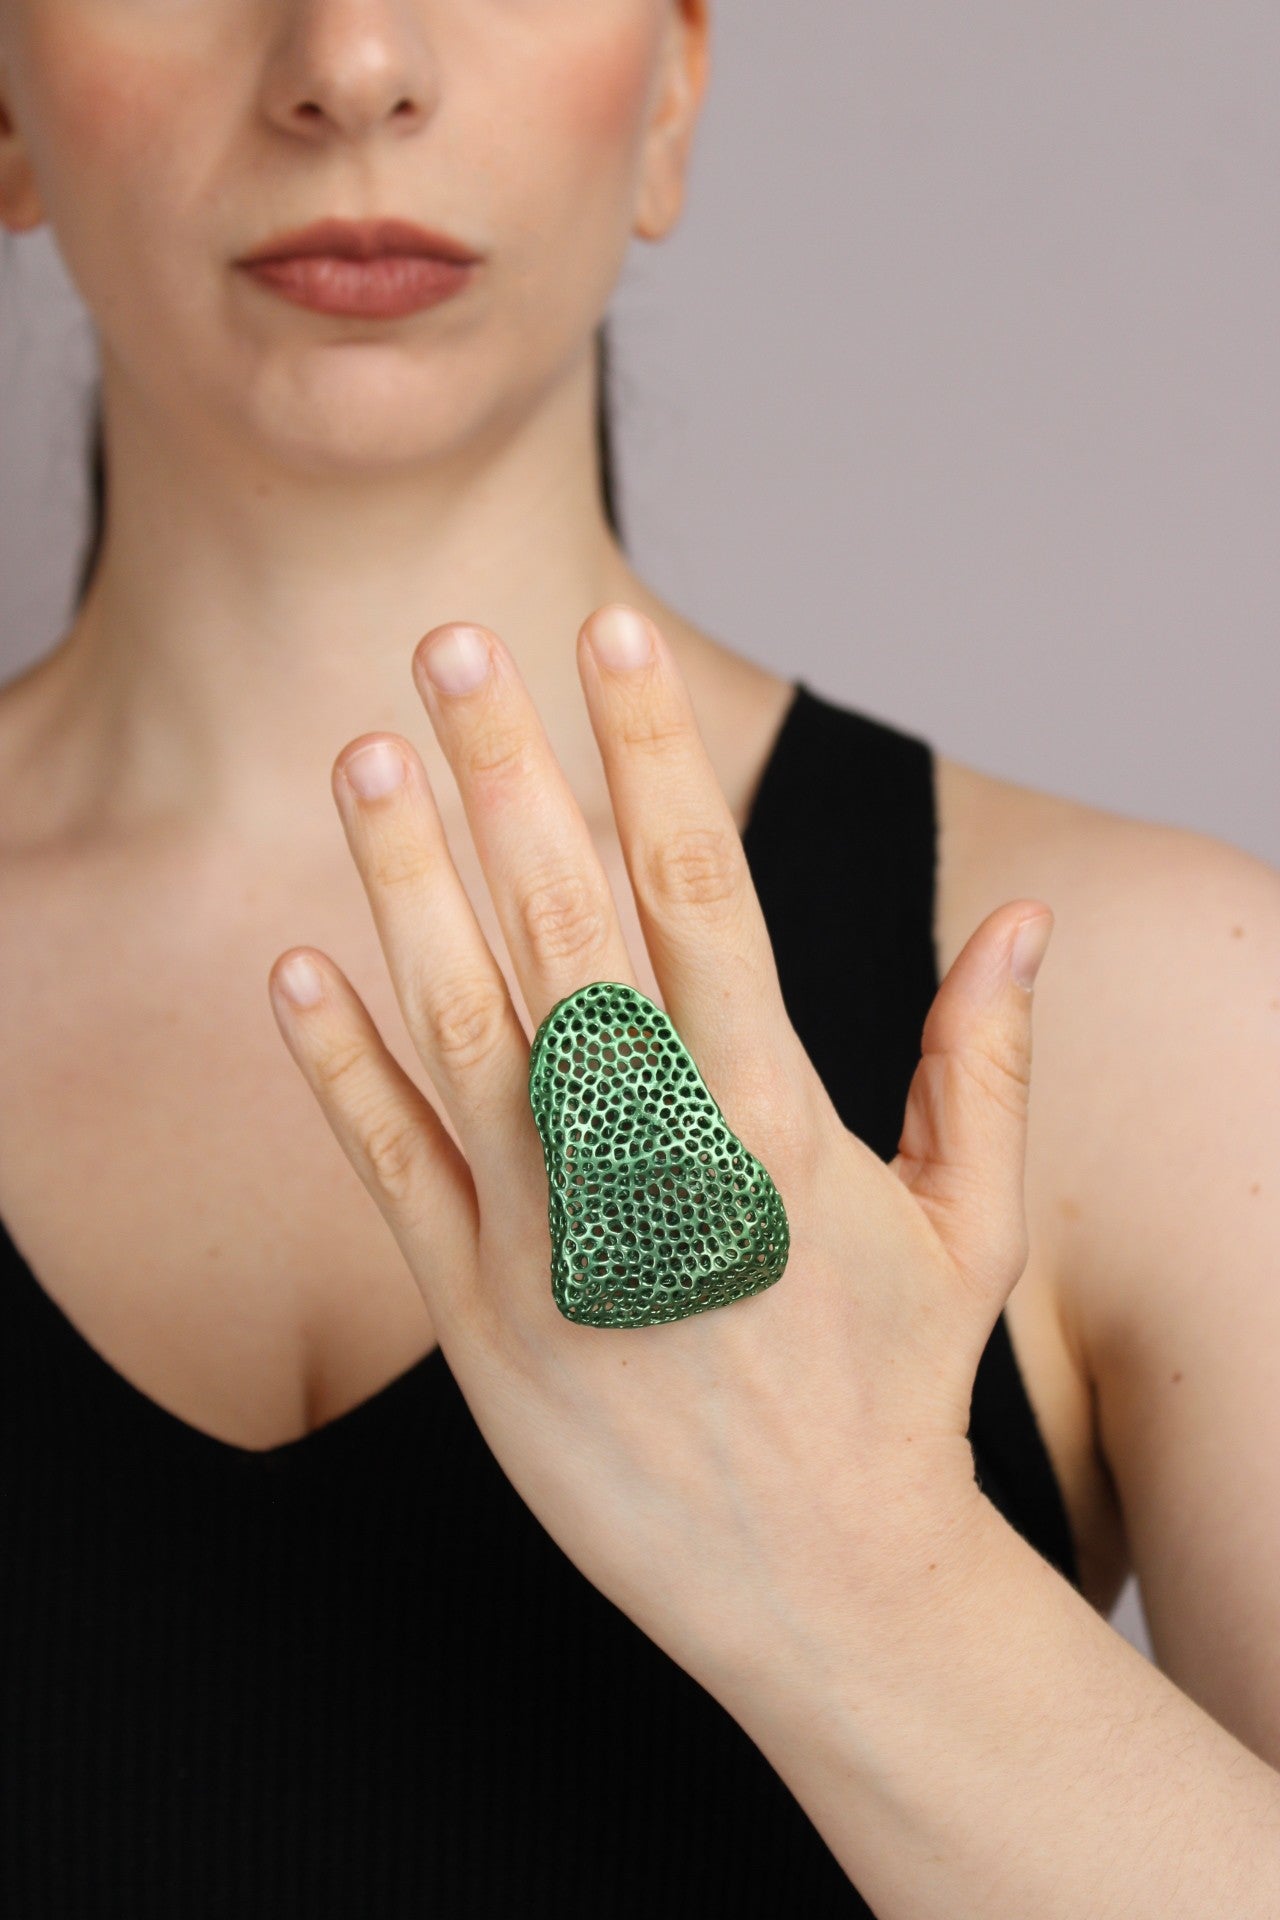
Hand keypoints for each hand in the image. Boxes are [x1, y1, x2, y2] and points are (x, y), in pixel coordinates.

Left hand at [267, 604, 1053, 1699]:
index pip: (703, 895)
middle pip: (563, 930)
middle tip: (451, 644)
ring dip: (405, 885)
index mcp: (778, 1124)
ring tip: (364, 756)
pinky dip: (338, 1068)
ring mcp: (554, 1242)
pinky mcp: (477, 1320)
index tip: (613, 632)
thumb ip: (985, 1062)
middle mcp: (656, 1165)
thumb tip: (1022, 915)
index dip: (651, 751)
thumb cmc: (895, 1391)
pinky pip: (392, 1172)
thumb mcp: (972, 1226)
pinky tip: (295, 966)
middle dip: (506, 773)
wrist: (818, 1589)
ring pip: (460, 1026)